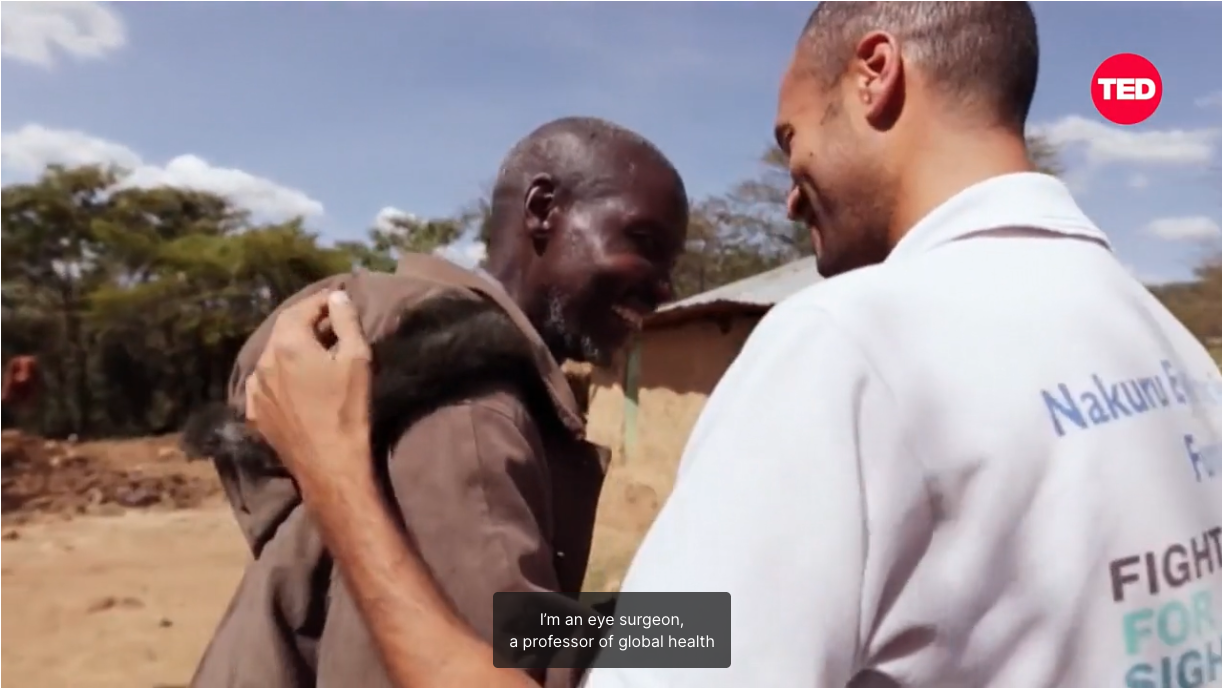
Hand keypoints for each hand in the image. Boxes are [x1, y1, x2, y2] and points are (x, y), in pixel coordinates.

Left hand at [246, 289, 374, 496]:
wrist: (330, 464)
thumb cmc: (348, 409)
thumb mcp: (357, 359)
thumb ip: (346, 321)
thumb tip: (337, 296)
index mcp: (287, 344)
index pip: (301, 309)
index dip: (320, 302)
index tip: (337, 299)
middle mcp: (263, 362)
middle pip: (283, 330)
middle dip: (305, 322)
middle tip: (328, 322)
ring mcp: (255, 389)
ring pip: (271, 356)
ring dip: (291, 348)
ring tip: (312, 351)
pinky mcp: (255, 413)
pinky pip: (263, 383)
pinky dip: (278, 374)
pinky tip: (292, 380)